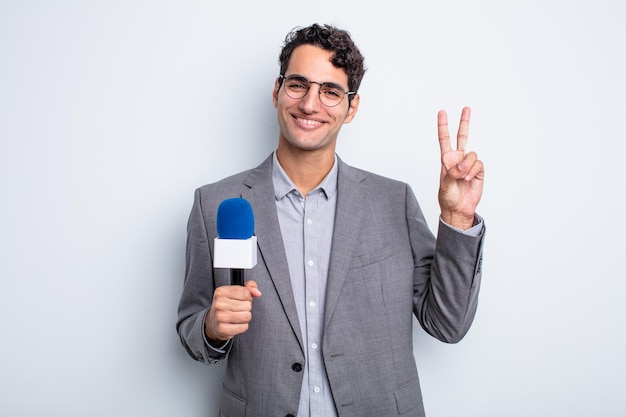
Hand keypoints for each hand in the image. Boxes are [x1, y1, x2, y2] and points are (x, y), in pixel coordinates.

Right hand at [204, 280, 261, 342]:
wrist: (213, 322)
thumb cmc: (227, 305)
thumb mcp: (236, 291)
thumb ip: (249, 286)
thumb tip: (257, 292)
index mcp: (221, 292)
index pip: (246, 293)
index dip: (248, 297)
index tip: (241, 299)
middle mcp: (219, 304)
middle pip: (247, 305)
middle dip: (246, 308)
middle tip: (238, 309)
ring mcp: (220, 317)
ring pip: (247, 316)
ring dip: (245, 317)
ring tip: (237, 315)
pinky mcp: (223, 329)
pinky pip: (244, 327)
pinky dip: (242, 326)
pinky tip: (235, 323)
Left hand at [437, 107, 483, 229]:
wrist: (459, 208)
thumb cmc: (448, 197)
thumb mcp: (444, 185)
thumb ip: (451, 173)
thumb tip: (461, 165)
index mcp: (446, 159)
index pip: (444, 139)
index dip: (443, 126)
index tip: (442, 112)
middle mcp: (458, 159)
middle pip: (462, 136)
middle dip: (464, 122)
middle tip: (466, 108)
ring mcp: (469, 164)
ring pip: (472, 155)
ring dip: (466, 167)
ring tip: (461, 178)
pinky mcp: (478, 170)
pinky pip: (478, 164)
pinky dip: (472, 172)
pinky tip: (468, 179)